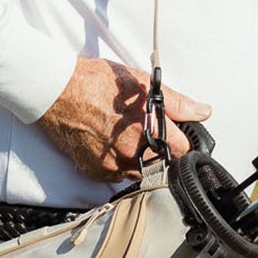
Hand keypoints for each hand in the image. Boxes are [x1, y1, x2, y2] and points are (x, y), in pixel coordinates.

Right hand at [35, 57, 210, 182]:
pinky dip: (115, 163)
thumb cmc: (94, 82)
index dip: (182, 140)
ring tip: (124, 135)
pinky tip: (108, 143)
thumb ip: (176, 102)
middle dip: (158, 148)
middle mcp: (131, 152)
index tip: (177, 135)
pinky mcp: (94, 171)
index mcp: (148, 129)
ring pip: (138, 172)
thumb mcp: (141, 83)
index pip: (182, 148)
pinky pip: (114, 175)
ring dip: (137, 158)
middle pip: (161, 162)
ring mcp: (111, 164)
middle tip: (144, 129)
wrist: (55, 91)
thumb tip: (202, 111)